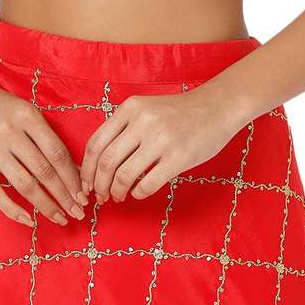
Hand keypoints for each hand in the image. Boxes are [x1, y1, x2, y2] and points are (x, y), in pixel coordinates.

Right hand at [0, 69, 88, 227]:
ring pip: (24, 184)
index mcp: (27, 116)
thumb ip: (47, 138)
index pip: (56, 152)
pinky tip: (29, 220)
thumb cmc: (3, 107)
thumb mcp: (28, 112)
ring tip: (60, 218)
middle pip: (43, 171)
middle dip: (64, 196)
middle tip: (78, 212)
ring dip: (45, 205)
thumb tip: (74, 170)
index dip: (72, 177)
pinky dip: (13, 210)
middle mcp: (10, 133)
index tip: (83, 194)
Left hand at [79, 85, 238, 203]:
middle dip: (99, 184)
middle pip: (106, 162)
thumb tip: (99, 164)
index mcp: (130, 108)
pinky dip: (137, 193)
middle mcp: (142, 122)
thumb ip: (124, 128)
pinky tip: (138, 193)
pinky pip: (147, 184)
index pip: (95, 143)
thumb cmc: (179, 112)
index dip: (87, 169)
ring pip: (124, 175)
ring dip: (117, 192)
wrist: (217, 107)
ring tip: (119, 197)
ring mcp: (161, 140)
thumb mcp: (146, 109)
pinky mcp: (179, 157)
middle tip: (101, 195)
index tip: (88, 183)